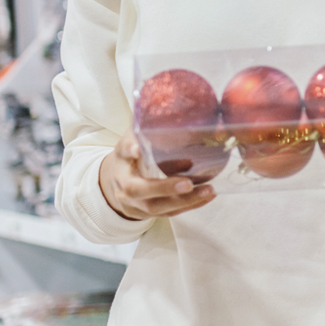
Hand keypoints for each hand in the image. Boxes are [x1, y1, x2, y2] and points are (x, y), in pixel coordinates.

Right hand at [98, 131, 217, 220]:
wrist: (116, 183)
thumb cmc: (130, 157)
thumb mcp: (134, 140)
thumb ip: (148, 128)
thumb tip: (173, 112)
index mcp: (120, 161)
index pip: (123, 152)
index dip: (130, 150)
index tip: (138, 149)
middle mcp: (124, 186)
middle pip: (139, 190)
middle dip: (164, 188)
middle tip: (187, 183)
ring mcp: (136, 203)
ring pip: (158, 207)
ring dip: (185, 201)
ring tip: (208, 190)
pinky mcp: (149, 213)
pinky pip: (170, 212)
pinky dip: (191, 205)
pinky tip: (207, 196)